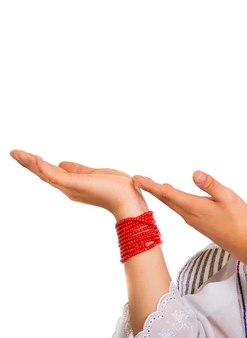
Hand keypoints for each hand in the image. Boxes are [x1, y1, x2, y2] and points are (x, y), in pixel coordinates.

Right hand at [10, 150, 147, 219]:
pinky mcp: (75, 184)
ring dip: (30, 162)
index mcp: (74, 186)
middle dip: (29, 163)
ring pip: (45, 173)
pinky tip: (33, 158)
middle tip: (14, 153)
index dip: (39, 165)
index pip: (52, 173)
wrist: (129, 198)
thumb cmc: (117, 188)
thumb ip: (79, 170)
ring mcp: (71, 187)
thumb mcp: (95, 174)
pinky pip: (54, 175)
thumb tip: (62, 164)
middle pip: (44, 174)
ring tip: (15, 153)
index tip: (27, 156)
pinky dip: (42, 166)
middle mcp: (69, 189)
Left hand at [132, 171, 246, 262]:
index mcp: (194, 207)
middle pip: (166, 200)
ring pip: (173, 205)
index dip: (151, 185)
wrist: (246, 244)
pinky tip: (175, 198)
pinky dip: (173, 201)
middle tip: (138, 180)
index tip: (135, 178)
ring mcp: (194, 221)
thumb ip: (210, 185)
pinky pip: (181, 210)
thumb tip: (194, 173)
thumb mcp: (227, 197)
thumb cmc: (239, 220)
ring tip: (154, 186)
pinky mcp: (200, 224)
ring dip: (162, 195)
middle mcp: (190, 215)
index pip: (167, 194)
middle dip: (152, 189)